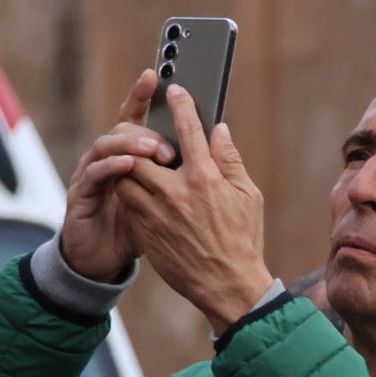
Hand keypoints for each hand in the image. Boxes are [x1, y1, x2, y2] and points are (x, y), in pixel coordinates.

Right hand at [60, 70, 175, 281]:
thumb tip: (219, 133)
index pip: (138, 119)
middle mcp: (111, 159)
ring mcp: (93, 175)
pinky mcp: (80, 195)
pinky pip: (93, 174)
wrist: (105, 262)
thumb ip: (194, 167)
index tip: (155, 76)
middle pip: (122, 128)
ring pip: (105, 144)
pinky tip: (128, 165)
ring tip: (152, 150)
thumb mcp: (174, 199)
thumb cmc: (142, 230)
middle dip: (144, 129)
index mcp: (133, 156)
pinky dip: (111, 166)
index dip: (142, 96)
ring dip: (129, 144)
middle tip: (169, 142)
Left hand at [115, 84, 273, 332]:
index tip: (174, 90)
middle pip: (143, 151)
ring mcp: (157, 213)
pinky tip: (140, 189)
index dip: (180, 105)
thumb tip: (219, 131)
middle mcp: (176, 193)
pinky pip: (127, 201)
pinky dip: (130, 190)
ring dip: (131, 165)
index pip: (188, 130)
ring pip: (127, 176)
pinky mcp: (145, 231)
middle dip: (142, 139)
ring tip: (141, 162)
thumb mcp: (248, 197)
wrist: (226, 286)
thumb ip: (230, 160)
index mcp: (205, 179)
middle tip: (148, 136)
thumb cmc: (242, 240)